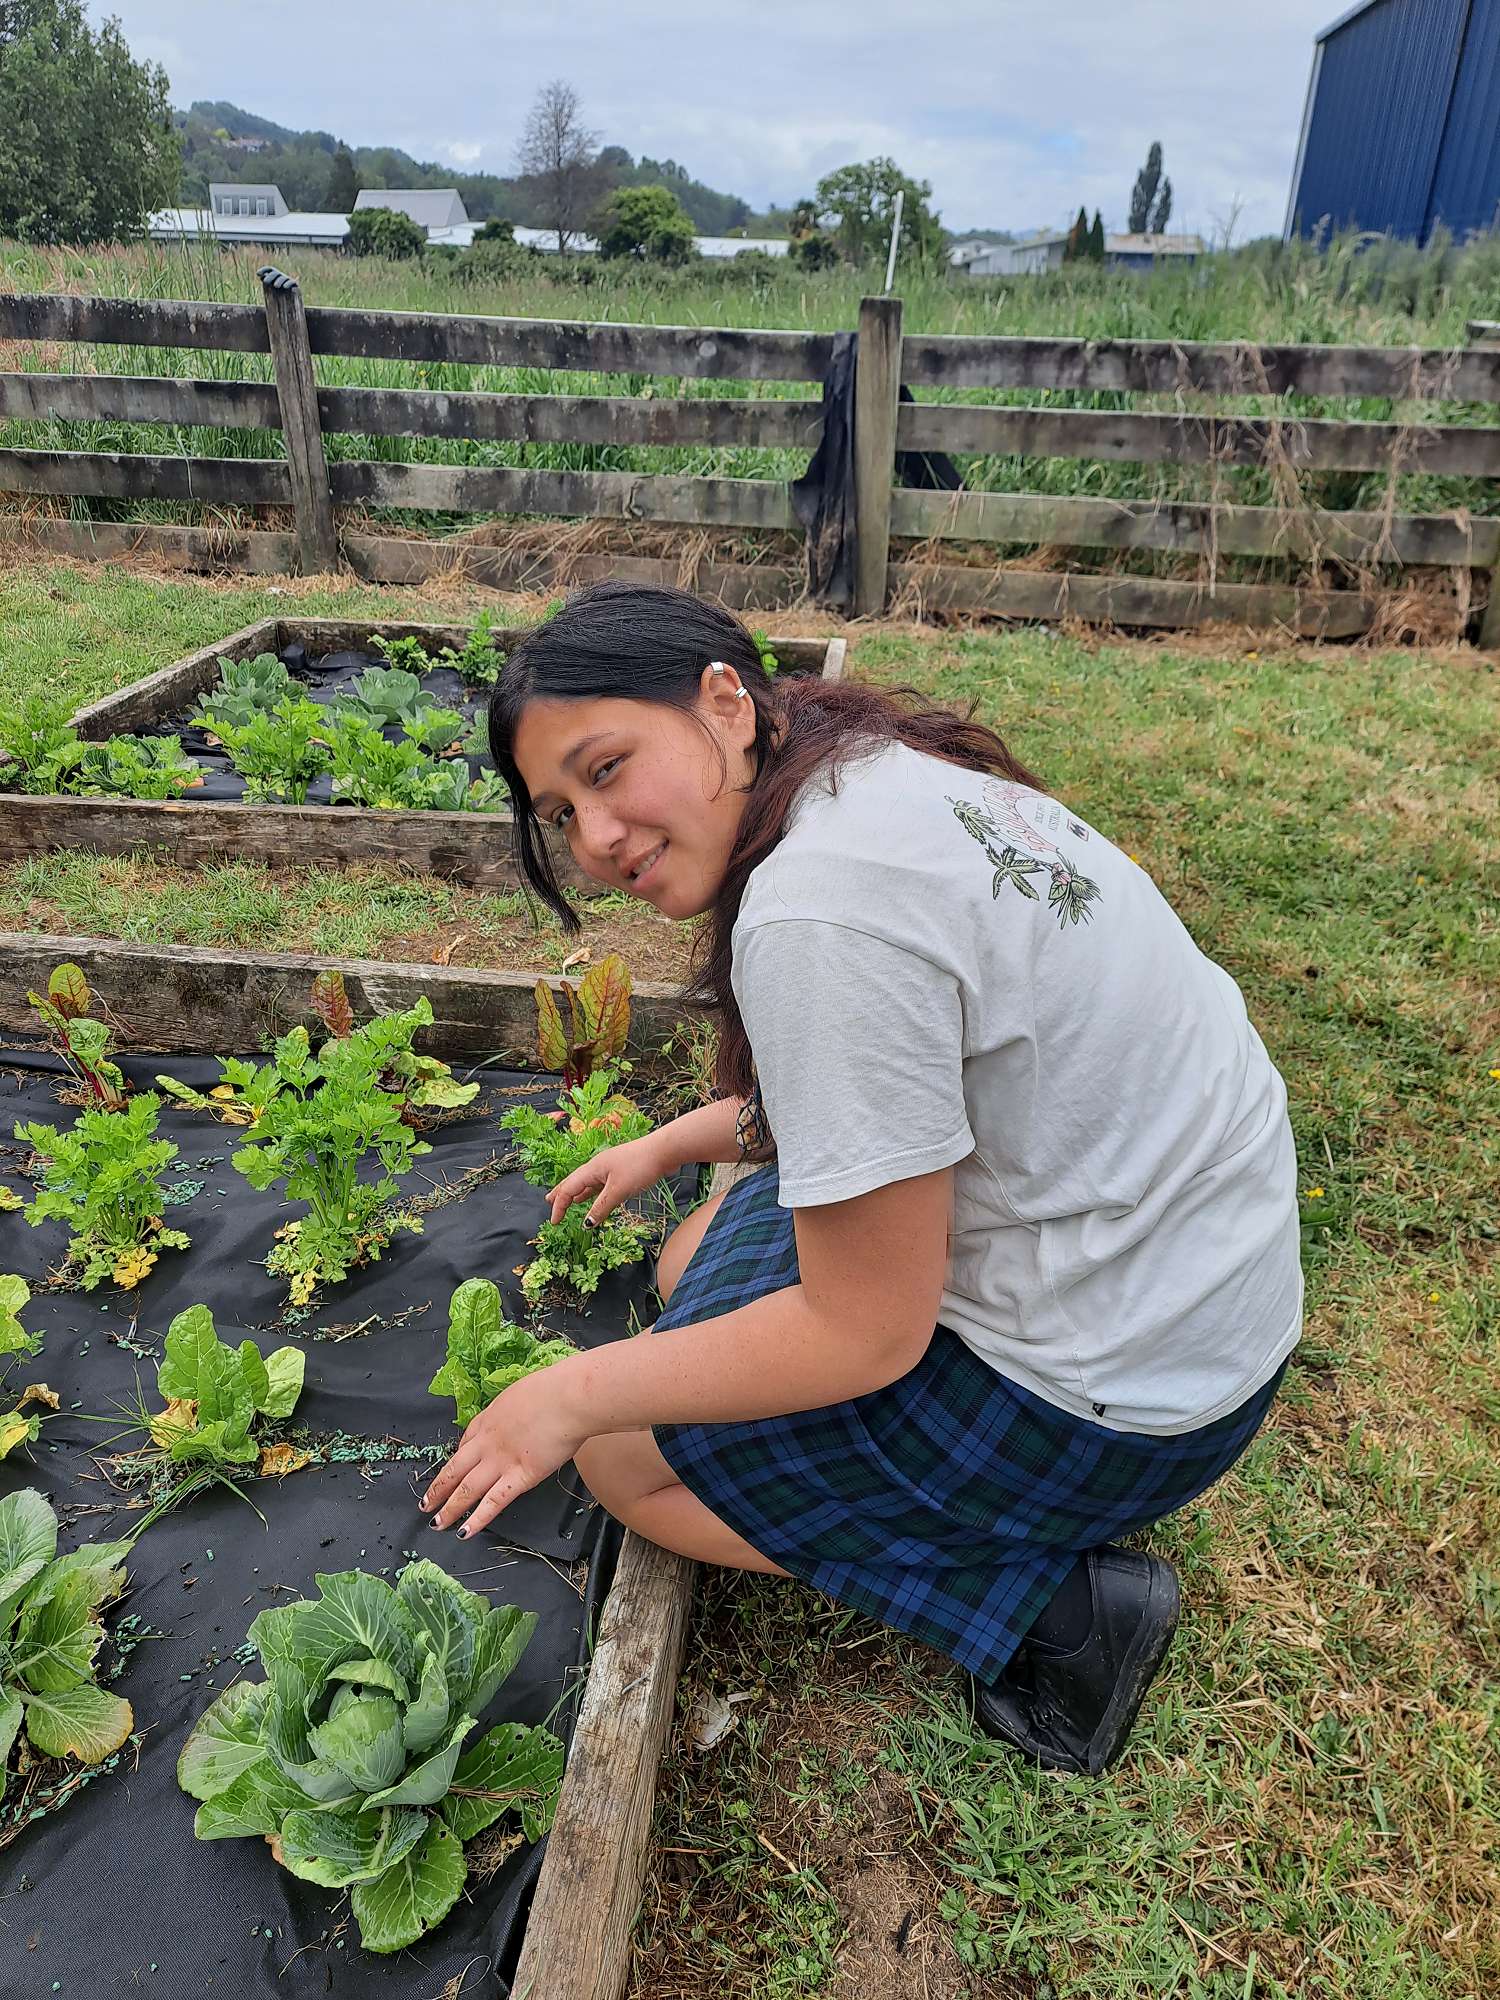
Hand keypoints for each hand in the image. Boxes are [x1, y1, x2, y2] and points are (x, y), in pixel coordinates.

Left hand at [421, 1364, 589, 1537]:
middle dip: (438, 1488)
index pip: (465, 1442)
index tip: (451, 1470)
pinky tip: (464, 1532)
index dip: (456, 1459)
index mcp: (489, 1418)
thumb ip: (515, 1411)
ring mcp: (501, 1461)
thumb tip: (522, 1417)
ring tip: (437, 1523)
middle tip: (426, 1503)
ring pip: (466, 1489)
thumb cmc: (554, 1389)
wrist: (569, 1397)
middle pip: (455, 1469)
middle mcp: (488, 1442)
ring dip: (449, 1508)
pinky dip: (477, 1520)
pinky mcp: (521, 1477)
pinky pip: (494, 1503)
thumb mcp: (522, 1393)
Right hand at [546, 1129, 670, 1225]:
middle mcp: (597, 1167)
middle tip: (549, 1203)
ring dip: (576, 1193)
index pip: (568, 1189)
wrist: (664, 1151)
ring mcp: (609, 1169)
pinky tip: (592, 1197)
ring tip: (568, 1201)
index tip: (554, 1222)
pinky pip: (600, 1185)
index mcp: (592, 1169)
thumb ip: (601, 1207)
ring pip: (587, 1183)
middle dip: (561, 1194)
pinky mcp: (621, 1172)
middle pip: (573, 1181)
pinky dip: (592, 1193)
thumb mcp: (618, 1190)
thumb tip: (586, 1224)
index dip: (559, 1206)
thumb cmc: (640, 1167)